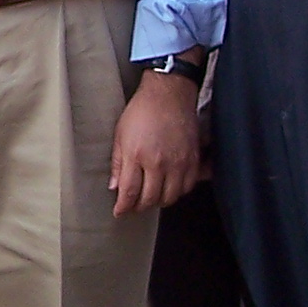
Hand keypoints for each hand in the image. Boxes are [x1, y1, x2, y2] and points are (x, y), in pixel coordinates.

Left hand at [111, 64, 200, 214]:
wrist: (169, 93)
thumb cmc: (142, 110)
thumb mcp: (120, 134)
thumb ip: (117, 163)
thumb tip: (114, 187)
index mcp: (137, 155)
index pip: (130, 192)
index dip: (124, 207)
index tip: (120, 212)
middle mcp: (159, 162)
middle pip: (150, 199)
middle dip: (140, 206)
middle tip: (134, 205)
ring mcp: (178, 162)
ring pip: (170, 197)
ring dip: (159, 201)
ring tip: (151, 196)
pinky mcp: (193, 160)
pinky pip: (187, 187)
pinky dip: (177, 192)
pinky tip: (169, 187)